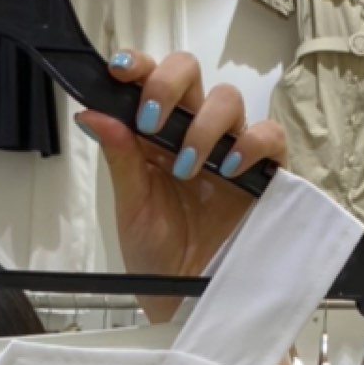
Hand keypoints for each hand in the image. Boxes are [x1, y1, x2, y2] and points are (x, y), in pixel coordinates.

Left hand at [77, 50, 287, 318]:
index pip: (149, 80)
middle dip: (169, 84)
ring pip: (227, 99)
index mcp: (155, 135)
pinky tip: (229, 169)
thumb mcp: (131, 209)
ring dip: (203, 125)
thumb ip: (120, 159)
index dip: (137, 64)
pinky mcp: (263, 171)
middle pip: (190, 73)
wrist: (187, 300)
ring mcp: (230, 149)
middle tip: (151, 120)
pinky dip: (251, 144)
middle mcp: (192, 132)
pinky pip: (269, 136)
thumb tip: (93, 114)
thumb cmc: (157, 256)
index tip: (119, 70)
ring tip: (186, 168)